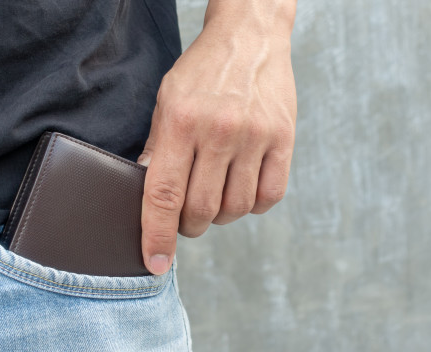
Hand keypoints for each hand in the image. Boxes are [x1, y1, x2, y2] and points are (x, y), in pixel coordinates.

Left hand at [137, 21, 296, 274]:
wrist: (250, 37)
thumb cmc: (203, 71)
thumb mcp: (166, 101)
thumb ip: (157, 148)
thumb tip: (146, 194)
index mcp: (181, 122)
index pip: (163, 194)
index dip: (157, 235)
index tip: (156, 263)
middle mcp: (219, 131)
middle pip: (202, 209)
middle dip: (189, 226)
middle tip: (186, 217)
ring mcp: (255, 136)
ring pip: (236, 208)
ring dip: (220, 217)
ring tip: (214, 198)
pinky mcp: (283, 139)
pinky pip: (269, 196)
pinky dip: (253, 205)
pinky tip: (242, 189)